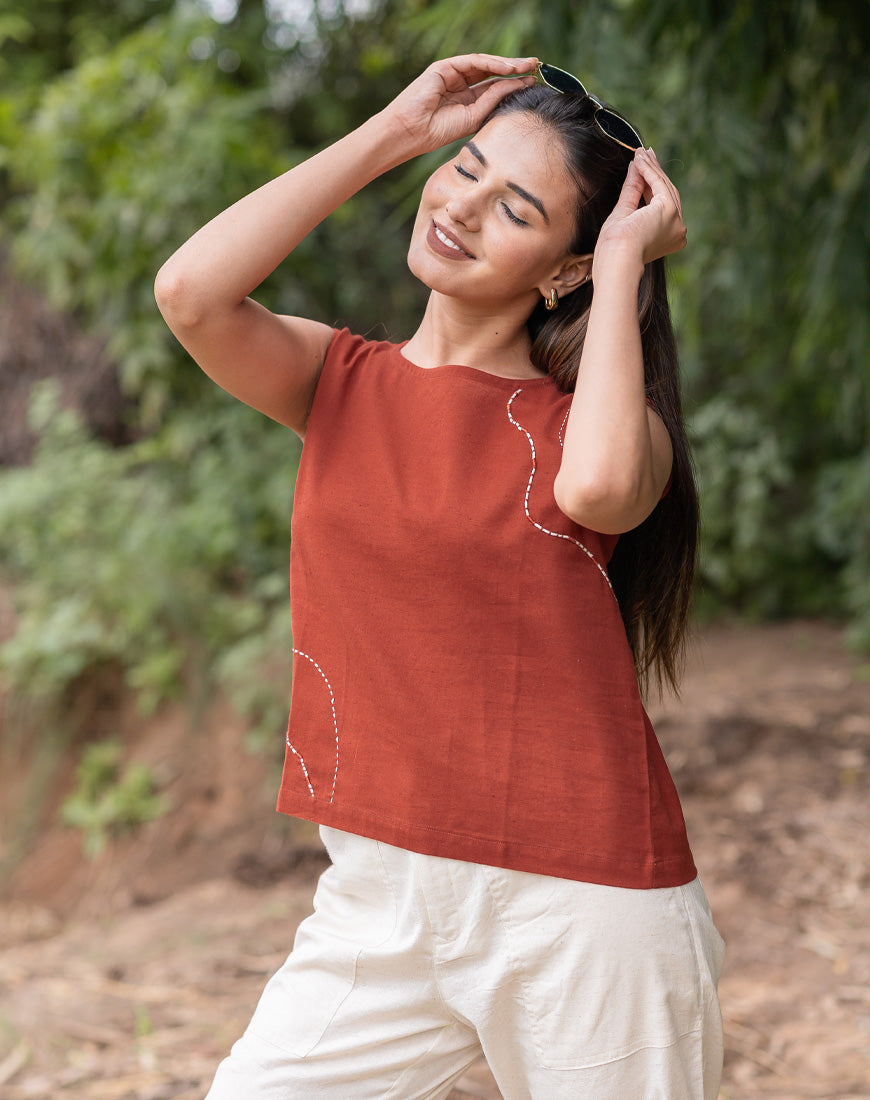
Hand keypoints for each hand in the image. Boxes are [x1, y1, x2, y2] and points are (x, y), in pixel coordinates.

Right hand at [380, 54, 538, 156]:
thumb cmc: (436, 133)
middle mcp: (460, 84)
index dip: (513, 84)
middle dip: (514, 69)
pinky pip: (474, 61)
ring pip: (485, 64)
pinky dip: (492, 62)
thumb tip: (515, 86)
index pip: (494, 87)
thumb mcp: (472, 118)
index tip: (533, 83)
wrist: (410, 132)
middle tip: (536, 68)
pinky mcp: (445, 67)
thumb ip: (492, 101)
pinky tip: (507, 67)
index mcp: (466, 100)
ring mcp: (452, 74)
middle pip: (492, 72)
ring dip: (507, 63)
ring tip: (526, 66)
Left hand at [594, 149, 686, 272]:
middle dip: (654, 172)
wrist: (617, 259)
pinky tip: (639, 160)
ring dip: (650, 168)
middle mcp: (678, 231)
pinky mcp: (669, 210)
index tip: (643, 167)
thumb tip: (635, 166)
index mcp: (669, 238)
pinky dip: (648, 170)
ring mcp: (676, 220)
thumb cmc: (614, 248)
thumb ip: (632, 190)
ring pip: (664, 186)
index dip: (651, 184)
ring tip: (639, 153)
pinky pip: (659, 183)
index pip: (660, 205)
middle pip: (666, 193)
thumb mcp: (624, 214)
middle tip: (644, 154)